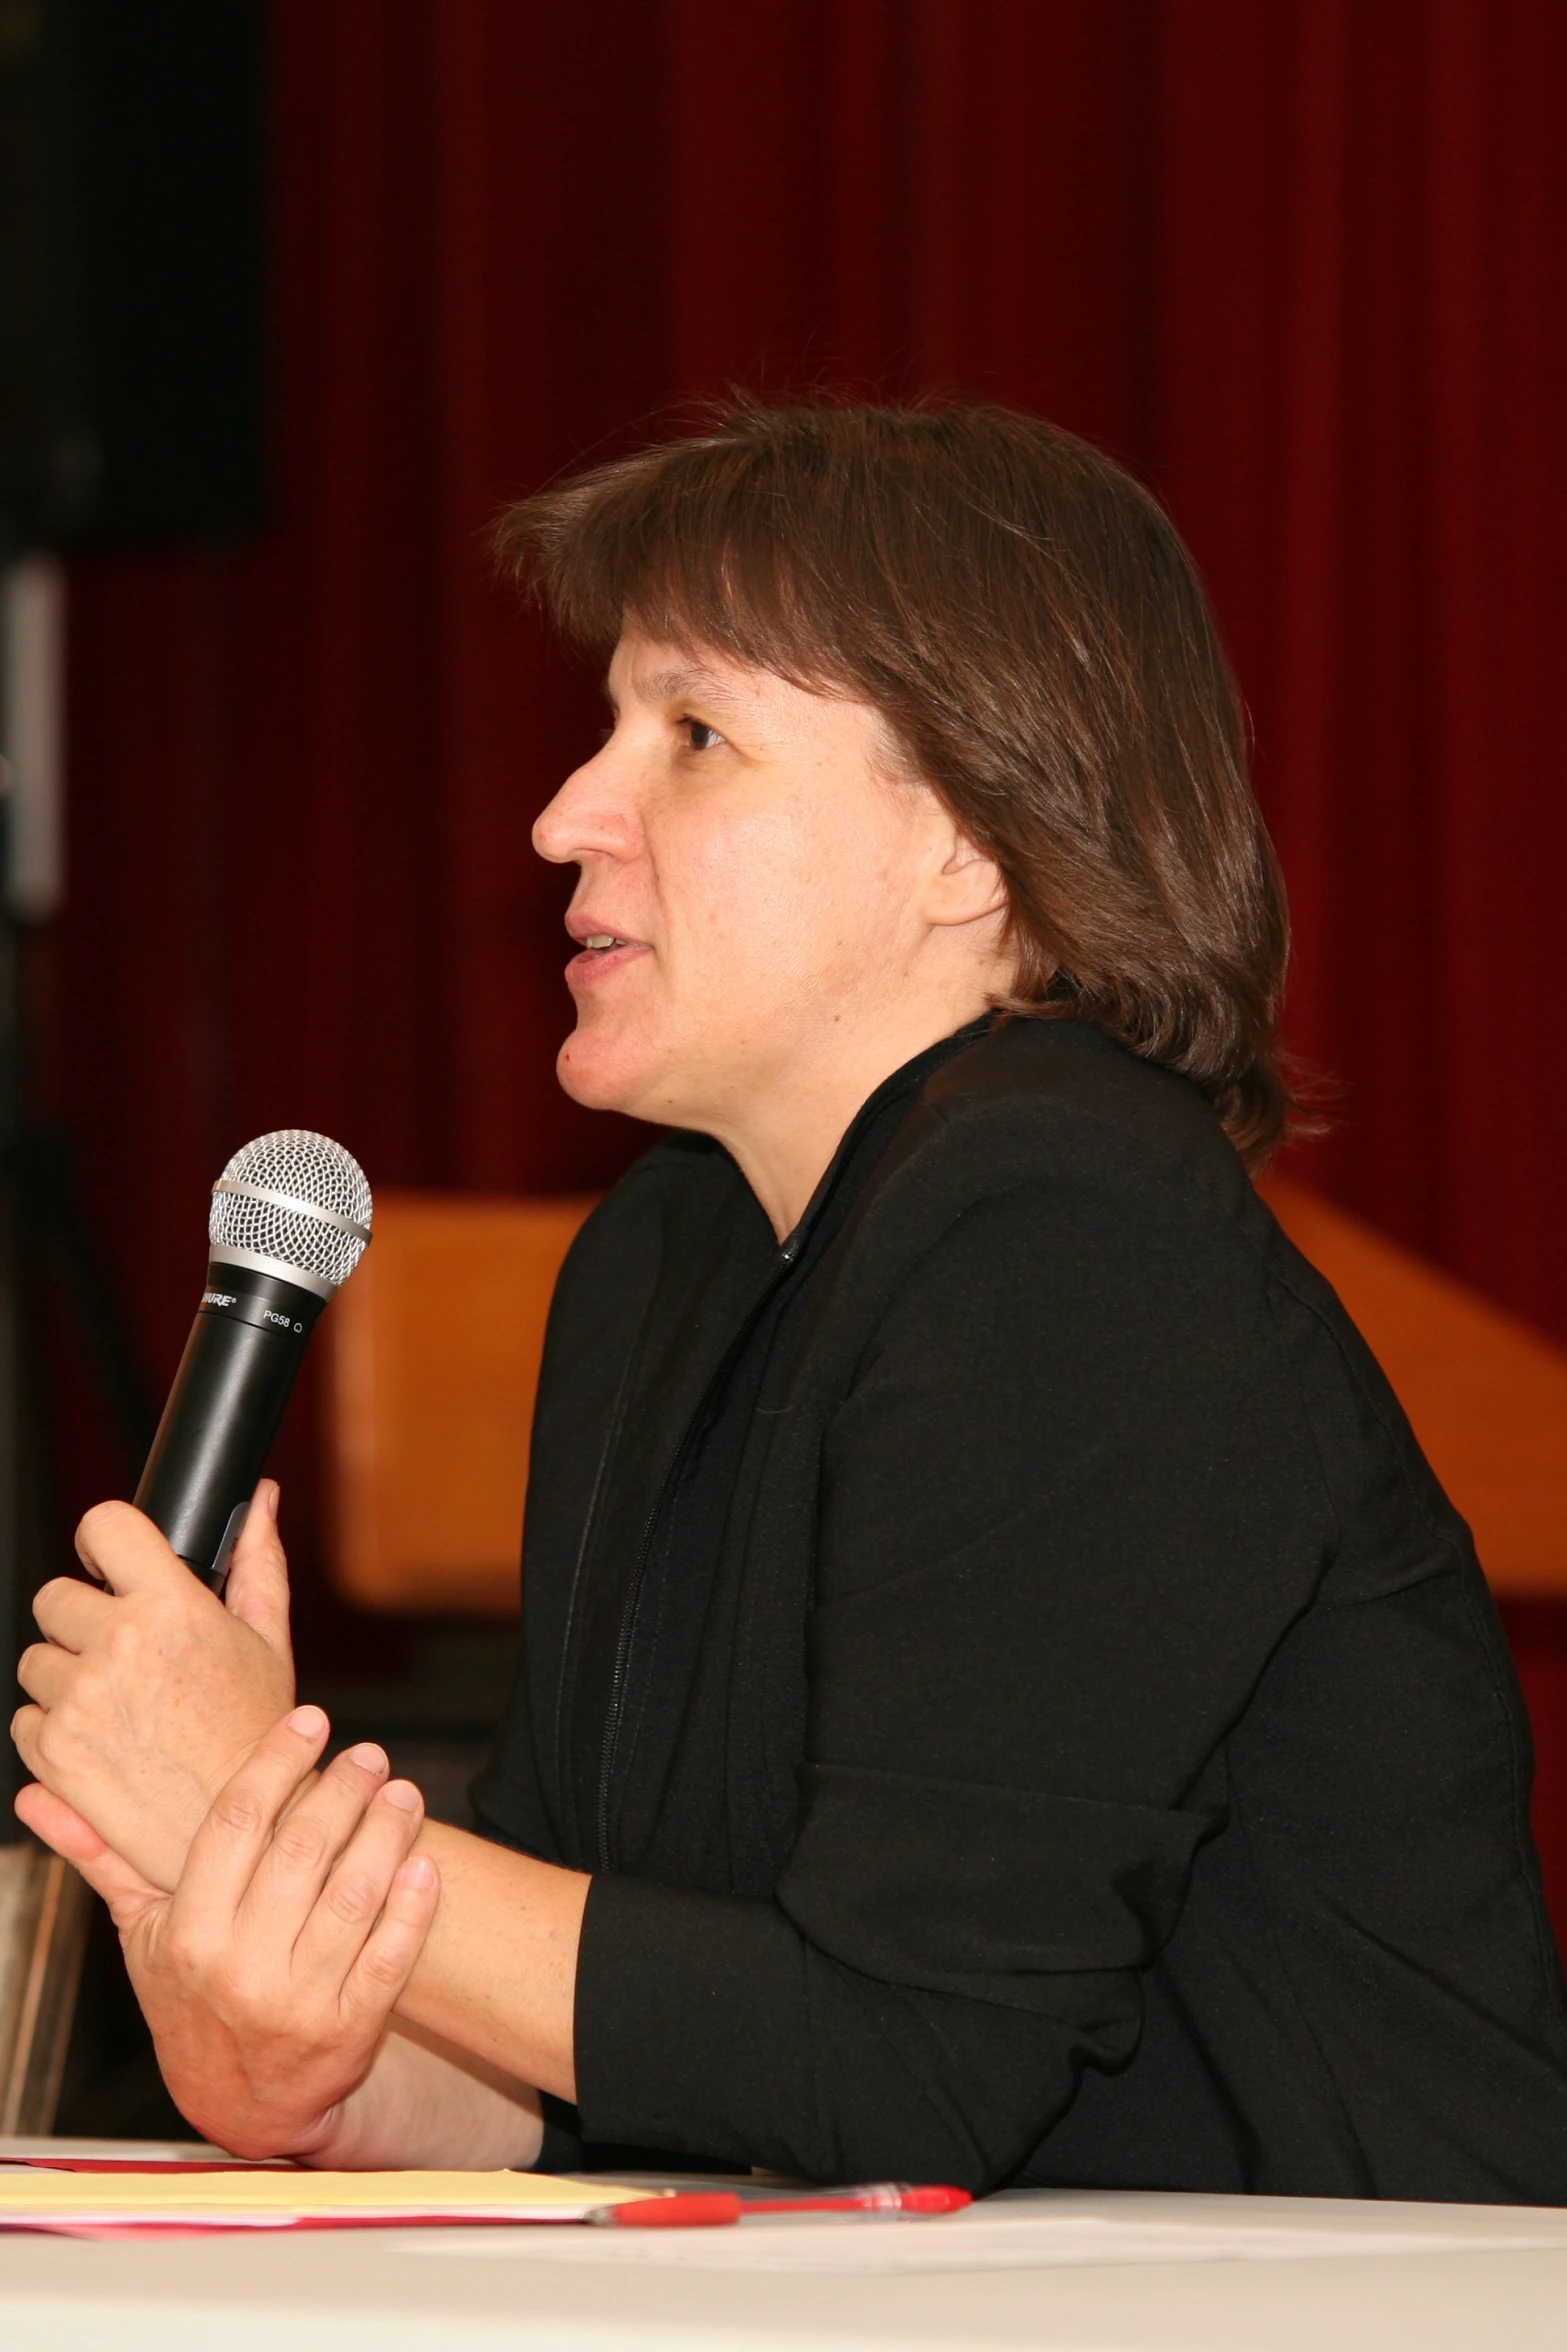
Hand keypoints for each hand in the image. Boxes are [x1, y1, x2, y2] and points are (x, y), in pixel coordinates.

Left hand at [12, 1483, 295, 1888]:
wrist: (247, 1831)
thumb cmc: (260, 1735)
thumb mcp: (269, 1638)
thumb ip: (257, 1559)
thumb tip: (259, 1498)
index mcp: (171, 1607)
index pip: (103, 1525)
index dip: (104, 1542)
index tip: (109, 1562)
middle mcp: (118, 1647)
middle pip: (56, 1598)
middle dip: (83, 1622)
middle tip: (124, 1656)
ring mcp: (79, 1701)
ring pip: (36, 1660)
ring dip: (67, 1678)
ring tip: (121, 1708)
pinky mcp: (52, 1752)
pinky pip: (26, 1720)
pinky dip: (54, 1731)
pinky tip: (105, 1743)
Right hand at [19, 1708, 439, 2159]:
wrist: (241, 2105)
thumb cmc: (190, 1998)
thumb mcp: (141, 1934)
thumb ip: (102, 1859)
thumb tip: (37, 1794)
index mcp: (188, 1934)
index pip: (235, 1824)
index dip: (276, 1762)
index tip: (309, 1720)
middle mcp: (240, 1968)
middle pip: (301, 1852)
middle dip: (342, 1790)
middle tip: (369, 1753)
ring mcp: (299, 2002)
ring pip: (353, 1898)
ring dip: (385, 1835)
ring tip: (403, 1791)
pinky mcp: (351, 2030)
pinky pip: (391, 1957)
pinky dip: (413, 1906)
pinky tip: (425, 1862)